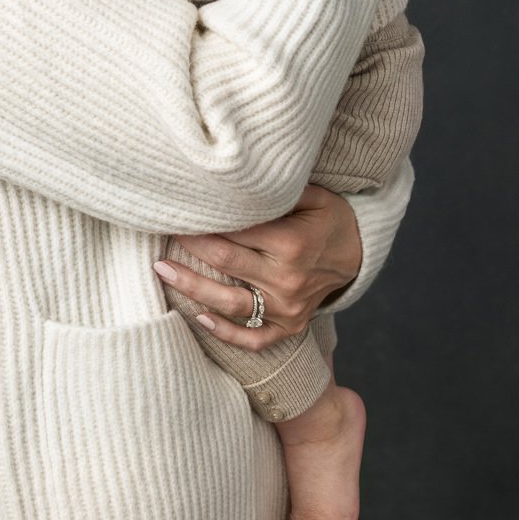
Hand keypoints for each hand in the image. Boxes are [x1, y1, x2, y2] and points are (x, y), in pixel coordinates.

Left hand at [158, 188, 363, 348]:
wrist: (358, 255)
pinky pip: (253, 338)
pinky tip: (199, 317)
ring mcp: (288, 308)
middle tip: (160, 237)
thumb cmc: (329, 218)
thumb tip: (234, 181)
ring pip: (230, 304)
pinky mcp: (290, 326)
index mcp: (291, 244)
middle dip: (189, 248)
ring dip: (191, 288)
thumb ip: (278, 192)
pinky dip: (225, 332)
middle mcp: (287, 279)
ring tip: (163, 271)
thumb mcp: (313, 196)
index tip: (179, 212)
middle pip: (225, 263)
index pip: (235, 232)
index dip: (204, 222)